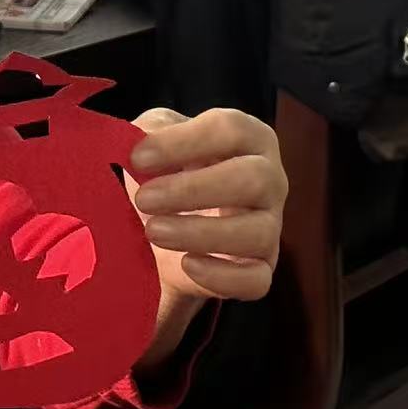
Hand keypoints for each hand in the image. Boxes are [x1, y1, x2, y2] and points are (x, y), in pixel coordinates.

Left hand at [129, 107, 285, 302]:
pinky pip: (256, 279)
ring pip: (257, 232)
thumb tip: (138, 143)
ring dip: (201, 232)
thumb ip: (147, 134)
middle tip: (144, 199)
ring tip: (153, 231)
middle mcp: (269, 179)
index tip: (138, 158)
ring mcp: (269, 226)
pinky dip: (223, 276)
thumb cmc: (163, 170)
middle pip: (254, 178)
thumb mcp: (154, 143)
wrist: (160, 228)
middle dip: (193, 190)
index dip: (184, 142)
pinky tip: (187, 264)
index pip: (231, 129)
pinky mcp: (260, 268)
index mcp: (247, 137)